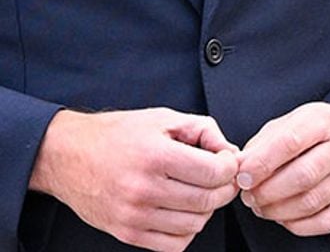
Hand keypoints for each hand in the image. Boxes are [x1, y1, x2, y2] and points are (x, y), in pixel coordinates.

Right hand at [29, 108, 239, 251]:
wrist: (70, 156)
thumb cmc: (118, 134)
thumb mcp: (164, 118)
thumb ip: (203, 131)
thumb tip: (230, 152)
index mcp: (156, 156)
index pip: (213, 172)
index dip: (230, 167)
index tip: (227, 161)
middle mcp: (144, 189)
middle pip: (207, 201)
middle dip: (225, 188)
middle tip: (222, 177)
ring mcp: (134, 216)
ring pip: (193, 225)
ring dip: (207, 210)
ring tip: (201, 191)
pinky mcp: (126, 234)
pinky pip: (172, 246)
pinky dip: (187, 231)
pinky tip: (183, 211)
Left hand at [236, 102, 329, 235]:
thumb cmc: (317, 131)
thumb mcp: (290, 123)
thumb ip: (263, 144)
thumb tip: (239, 168)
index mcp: (325, 120)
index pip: (290, 142)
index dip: (261, 164)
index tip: (242, 178)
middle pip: (302, 177)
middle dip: (267, 192)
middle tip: (249, 197)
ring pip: (310, 203)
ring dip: (277, 211)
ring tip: (263, 206)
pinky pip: (323, 222)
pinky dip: (296, 225)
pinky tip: (285, 216)